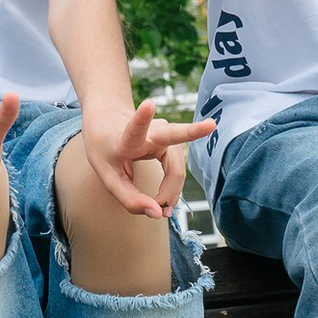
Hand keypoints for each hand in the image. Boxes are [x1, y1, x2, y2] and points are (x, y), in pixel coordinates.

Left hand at [82, 101, 215, 219]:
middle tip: (211, 125)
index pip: (135, 128)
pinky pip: (177, 172)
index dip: (142, 118)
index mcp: (127, 137)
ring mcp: (164, 134)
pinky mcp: (172, 143)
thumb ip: (130, 199)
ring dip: (171, 193)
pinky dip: (172, 189)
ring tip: (162, 212)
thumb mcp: (108, 178)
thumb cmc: (106, 151)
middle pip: (173, 137)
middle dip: (192, 130)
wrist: (108, 126)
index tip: (149, 104)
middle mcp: (150, 131)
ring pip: (176, 170)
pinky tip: (166, 204)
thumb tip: (158, 213)